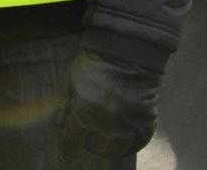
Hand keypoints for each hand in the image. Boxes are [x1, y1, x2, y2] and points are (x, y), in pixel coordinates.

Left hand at [55, 50, 159, 164]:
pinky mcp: (144, 125)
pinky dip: (126, 145)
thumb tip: (61, 129)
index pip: (73, 141)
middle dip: (87, 141)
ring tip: (103, 136)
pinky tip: (121, 137)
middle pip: (93, 147)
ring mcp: (127, 127)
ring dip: (106, 145)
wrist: (127, 52)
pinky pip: (134, 146)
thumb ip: (66, 107)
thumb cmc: (94, 64)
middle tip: (87, 133)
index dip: (68, 148)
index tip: (67, 152)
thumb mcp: (71, 81)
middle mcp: (106, 124)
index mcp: (85, 113)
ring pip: (114, 150)